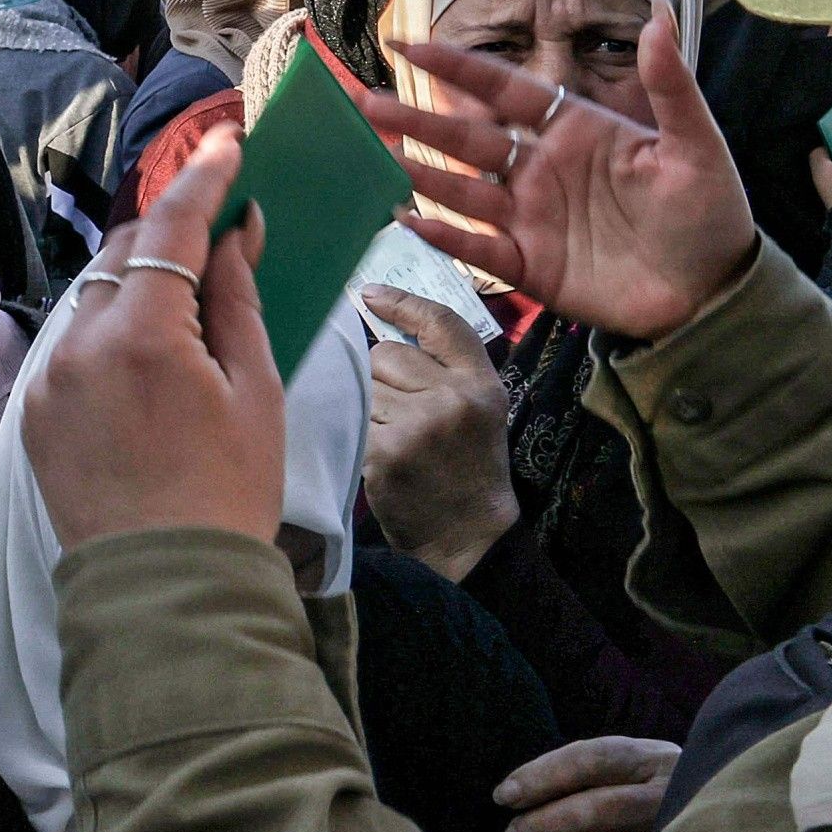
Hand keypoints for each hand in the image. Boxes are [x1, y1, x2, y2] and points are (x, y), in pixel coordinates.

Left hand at [25, 132, 282, 547]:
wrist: (164, 593)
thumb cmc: (227, 495)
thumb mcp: (255, 391)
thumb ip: (238, 300)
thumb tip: (236, 231)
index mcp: (143, 337)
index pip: (171, 227)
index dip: (202, 178)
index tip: (228, 143)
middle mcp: (81, 347)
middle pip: (126, 254)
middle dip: (171, 232)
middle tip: (220, 227)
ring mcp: (49, 380)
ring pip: (96, 299)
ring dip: (140, 286)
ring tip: (191, 306)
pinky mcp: (34, 413)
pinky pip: (75, 347)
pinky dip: (111, 334)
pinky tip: (150, 360)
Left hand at [359, 289, 519, 581]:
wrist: (468, 537)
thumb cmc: (467, 468)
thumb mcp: (477, 410)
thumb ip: (445, 368)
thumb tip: (384, 320)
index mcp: (481, 384)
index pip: (440, 322)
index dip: (402, 302)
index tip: (370, 294)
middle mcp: (453, 400)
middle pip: (385, 354)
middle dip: (380, 377)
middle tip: (400, 412)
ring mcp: (418, 427)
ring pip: (362, 387)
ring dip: (366, 407)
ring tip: (393, 438)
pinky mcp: (385, 453)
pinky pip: (350, 421)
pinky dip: (356, 436)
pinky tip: (378, 457)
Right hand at [363, 17, 757, 344]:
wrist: (713, 292)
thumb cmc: (709, 213)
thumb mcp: (696, 144)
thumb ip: (669, 83)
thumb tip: (655, 12)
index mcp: (575, 131)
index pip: (507, 91)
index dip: (460, 69)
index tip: (412, 44)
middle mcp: (542, 170)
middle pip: (469, 139)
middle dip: (418, 121)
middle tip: (365, 101)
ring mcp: (532, 219)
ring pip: (464, 191)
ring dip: (421, 173)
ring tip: (378, 155)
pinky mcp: (531, 267)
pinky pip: (479, 250)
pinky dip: (447, 239)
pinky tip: (411, 222)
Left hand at [494, 736, 677, 831]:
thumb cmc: (656, 797)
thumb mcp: (635, 769)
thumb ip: (587, 773)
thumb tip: (515, 793)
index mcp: (658, 760)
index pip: (594, 758)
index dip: (542, 776)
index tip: (504, 796)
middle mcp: (671, 799)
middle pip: (593, 810)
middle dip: (541, 824)